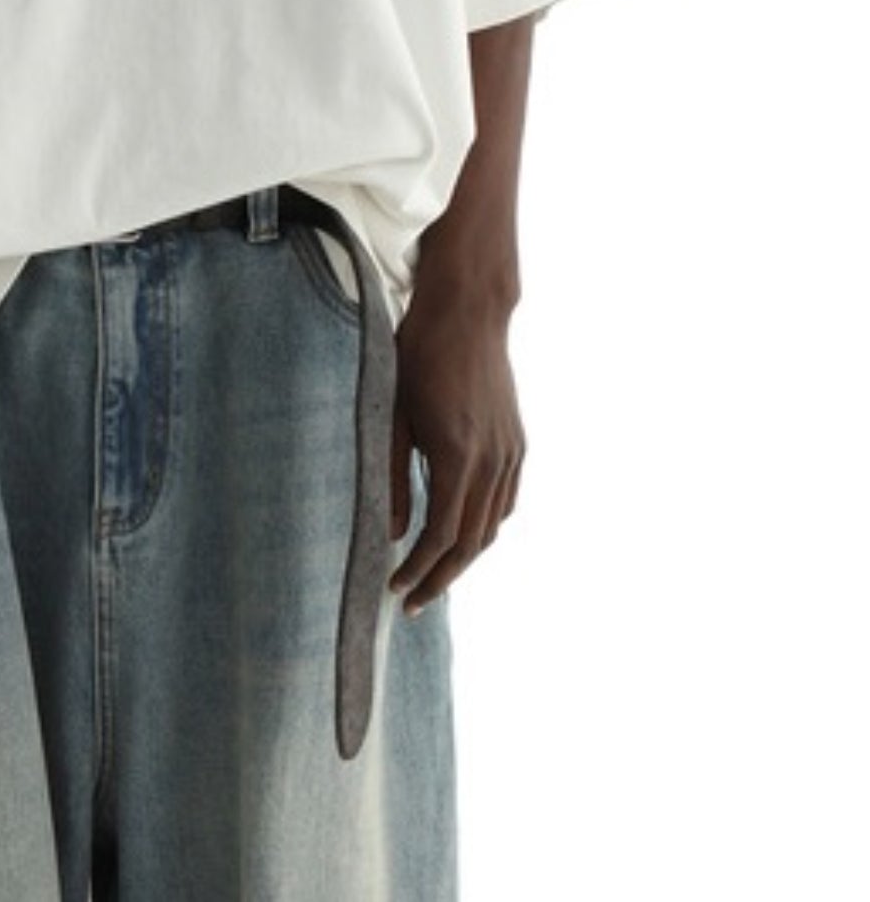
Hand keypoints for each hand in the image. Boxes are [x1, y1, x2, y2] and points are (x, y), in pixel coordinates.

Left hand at [388, 287, 524, 613]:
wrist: (467, 311)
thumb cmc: (418, 355)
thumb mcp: (393, 414)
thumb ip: (393, 477)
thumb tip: (396, 532)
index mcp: (458, 456)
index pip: (440, 536)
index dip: (418, 571)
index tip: (395, 589)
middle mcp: (493, 461)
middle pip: (471, 542)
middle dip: (441, 578)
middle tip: (412, 601)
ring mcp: (512, 452)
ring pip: (492, 526)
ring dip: (464, 557)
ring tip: (434, 575)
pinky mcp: (518, 442)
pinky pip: (506, 501)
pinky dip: (485, 526)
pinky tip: (464, 533)